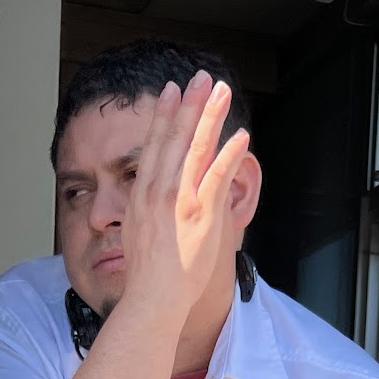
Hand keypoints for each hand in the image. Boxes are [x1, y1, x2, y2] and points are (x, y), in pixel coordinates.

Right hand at [122, 72, 249, 321]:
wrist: (150, 300)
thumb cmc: (147, 279)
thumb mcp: (138, 234)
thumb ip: (147, 212)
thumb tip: (153, 204)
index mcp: (142, 195)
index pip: (155, 145)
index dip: (164, 114)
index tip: (172, 90)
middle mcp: (158, 191)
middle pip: (175, 137)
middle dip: (189, 104)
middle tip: (201, 77)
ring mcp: (179, 201)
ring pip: (195, 148)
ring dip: (210, 116)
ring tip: (221, 90)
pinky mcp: (201, 215)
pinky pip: (217, 178)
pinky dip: (229, 155)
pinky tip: (241, 135)